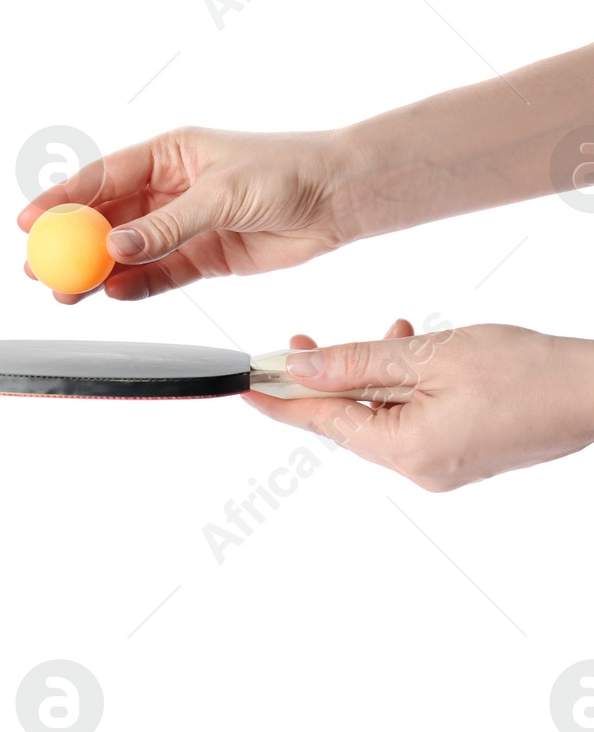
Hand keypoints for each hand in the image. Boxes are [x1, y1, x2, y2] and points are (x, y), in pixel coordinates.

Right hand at [16, 127, 351, 302]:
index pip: (102, 178)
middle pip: (108, 219)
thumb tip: (113, 248)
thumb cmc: (285, 171)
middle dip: (71, 244)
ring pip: (129, 251)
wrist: (340, 197)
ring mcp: (186, 223)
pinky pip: (161, 274)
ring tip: (66, 293)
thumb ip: (166, 226)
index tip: (29, 222)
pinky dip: (136, 286)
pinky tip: (113, 295)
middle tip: (38, 269)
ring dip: (97, 271)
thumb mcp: (220, 194)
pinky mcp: (207, 256)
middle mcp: (170, 187)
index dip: (62, 201)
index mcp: (167, 154)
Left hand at [249, 322, 593, 490]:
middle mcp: (420, 468)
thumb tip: (299, 367)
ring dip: (368, 373)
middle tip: (296, 342)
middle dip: (323, 378)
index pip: (321, 421)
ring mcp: (443, 464)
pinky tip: (409, 347)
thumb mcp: (425, 356)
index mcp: (406, 451)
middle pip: (347, 419)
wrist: (593, 392)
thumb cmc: (522, 372)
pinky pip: (410, 416)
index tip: (243, 385)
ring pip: (380, 413)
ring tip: (378, 334)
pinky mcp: (461, 451)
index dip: (278, 399)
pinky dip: (400, 383)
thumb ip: (354, 361)